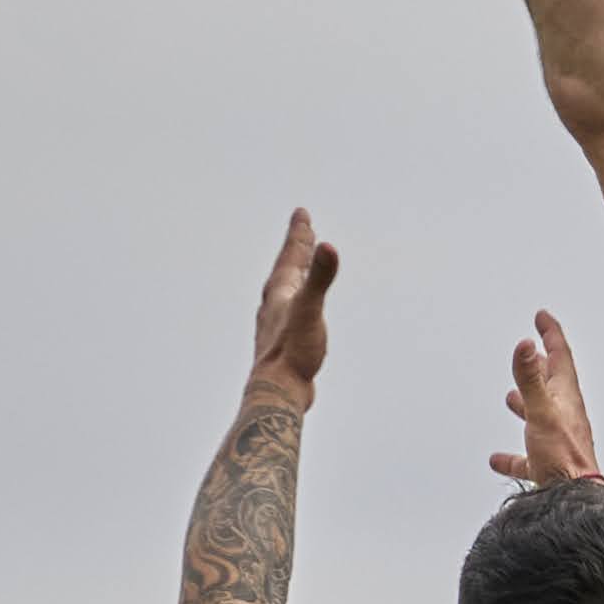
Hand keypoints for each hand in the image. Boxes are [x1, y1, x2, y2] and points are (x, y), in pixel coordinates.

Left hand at [246, 210, 338, 404]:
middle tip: (304, 229)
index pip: (291, 255)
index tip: (301, 213)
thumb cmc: (293, 350)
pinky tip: (303, 309)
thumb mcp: (310, 309)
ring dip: (297, 272)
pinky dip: (300, 298)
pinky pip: (292, 309)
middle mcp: (275, 303)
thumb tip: (328, 247)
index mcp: (280, 292)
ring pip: (288, 288)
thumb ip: (320, 278)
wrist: (278, 389)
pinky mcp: (285, 340)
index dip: (298, 234)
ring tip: (303, 264)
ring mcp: (278, 322)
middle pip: (287, 268)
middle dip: (297, 248)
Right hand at [488, 309, 602, 485]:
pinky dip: (512, 455)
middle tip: (534, 345)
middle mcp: (563, 416)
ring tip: (511, 397)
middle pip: (552, 383)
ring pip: (539, 416)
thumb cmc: (563, 456)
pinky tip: (496, 459)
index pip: (560, 357)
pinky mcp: (547, 465)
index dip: (551, 334)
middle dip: (542, 362)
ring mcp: (556, 441)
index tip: (542, 316)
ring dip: (526, 403)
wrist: (574, 499)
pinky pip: (526, 457)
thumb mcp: (542, 412)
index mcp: (566, 398)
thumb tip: (525, 344)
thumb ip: (531, 379)